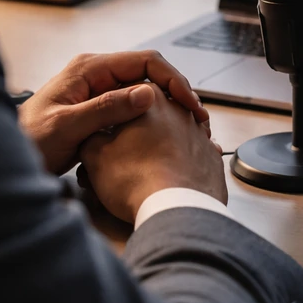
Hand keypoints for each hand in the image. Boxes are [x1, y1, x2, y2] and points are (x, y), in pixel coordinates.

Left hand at [18, 51, 208, 174]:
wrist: (7, 157)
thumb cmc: (29, 141)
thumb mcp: (66, 127)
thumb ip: (105, 109)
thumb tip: (147, 92)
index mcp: (89, 68)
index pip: (145, 60)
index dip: (172, 79)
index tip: (190, 103)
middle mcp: (96, 73)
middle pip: (150, 72)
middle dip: (176, 91)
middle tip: (197, 118)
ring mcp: (99, 89)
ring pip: (145, 88)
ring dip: (168, 104)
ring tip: (189, 125)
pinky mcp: (100, 107)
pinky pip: (134, 105)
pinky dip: (154, 115)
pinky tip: (167, 131)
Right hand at [78, 84, 227, 224]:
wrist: (175, 208)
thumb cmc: (134, 178)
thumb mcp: (95, 155)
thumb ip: (90, 137)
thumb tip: (91, 138)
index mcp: (151, 98)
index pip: (126, 94)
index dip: (111, 115)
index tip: (104, 132)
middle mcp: (180, 109)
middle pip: (151, 115)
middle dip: (135, 132)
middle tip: (120, 155)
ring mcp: (200, 133)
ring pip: (172, 134)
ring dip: (158, 146)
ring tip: (142, 170)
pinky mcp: (211, 156)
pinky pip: (191, 154)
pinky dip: (179, 162)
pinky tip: (167, 177)